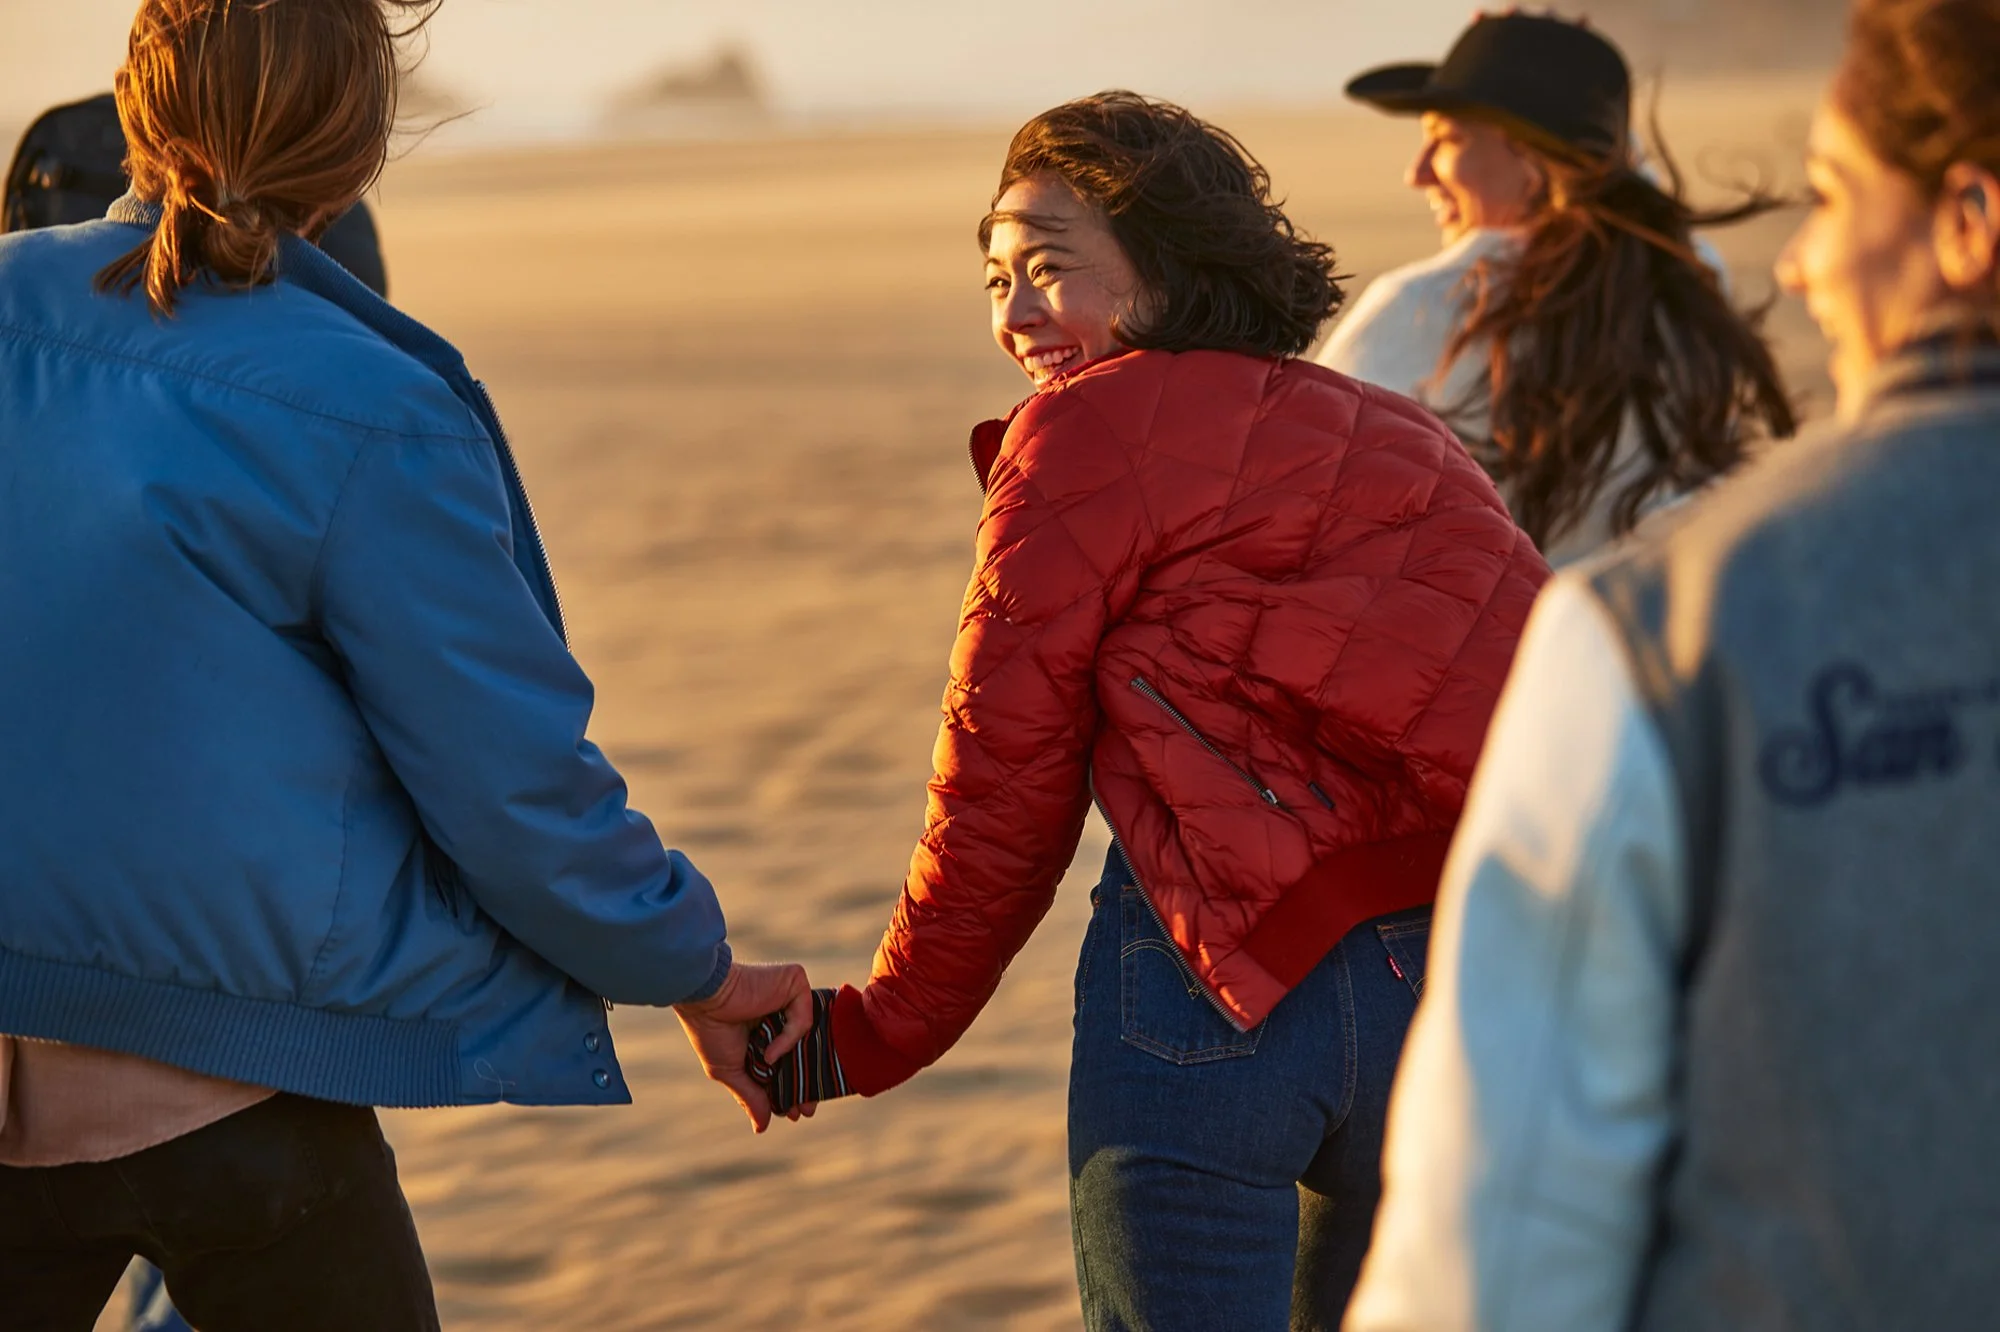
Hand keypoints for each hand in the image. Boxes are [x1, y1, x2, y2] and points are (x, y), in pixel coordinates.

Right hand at [674, 961, 812, 1132]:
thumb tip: (761, 1128)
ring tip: (794, 1096)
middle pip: (803, 1051)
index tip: (794, 1114)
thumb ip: (750, 1095)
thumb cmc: (709, 1030)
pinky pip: (803, 1019)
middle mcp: (779, 1012)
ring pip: (808, 1038)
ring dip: (802, 1069)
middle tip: (804, 1111)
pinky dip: (790, 1039)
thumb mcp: (729, 1070)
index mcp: (763, 1031)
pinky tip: (770, 1053)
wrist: (705, 997)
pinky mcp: (795, 982)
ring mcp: (789, 997)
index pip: (786, 1061)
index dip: (791, 1088)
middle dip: (805, 1084)